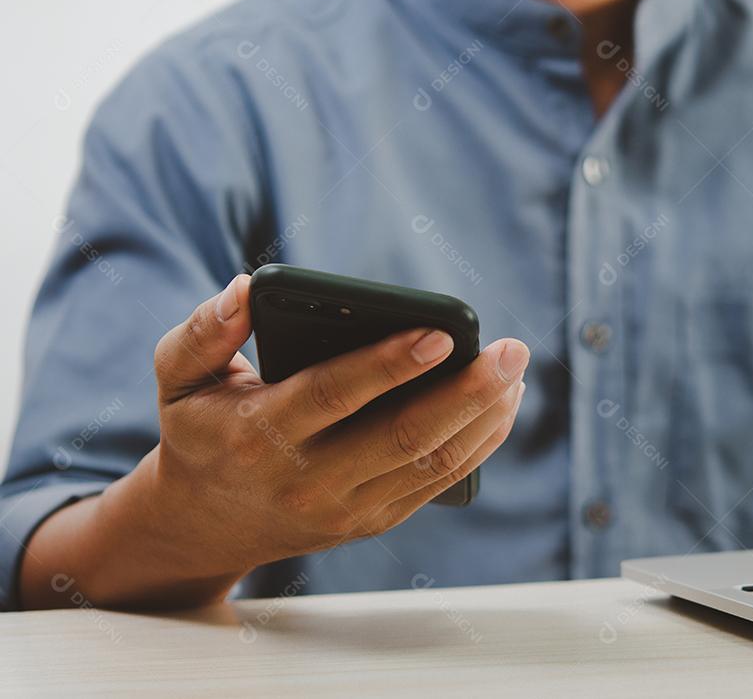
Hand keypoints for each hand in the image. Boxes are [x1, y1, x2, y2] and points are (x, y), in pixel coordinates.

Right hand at [20, 274, 527, 608]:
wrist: (208, 523)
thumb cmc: (202, 432)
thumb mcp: (179, 379)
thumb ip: (205, 331)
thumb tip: (249, 287)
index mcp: (259, 435)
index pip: (334, 395)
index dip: (389, 364)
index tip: (441, 333)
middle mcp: (308, 480)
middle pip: (402, 436)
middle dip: (466, 392)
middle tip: (512, 350)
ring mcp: (346, 509)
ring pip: (431, 464)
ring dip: (483, 418)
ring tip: (515, 374)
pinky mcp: (373, 521)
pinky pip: (437, 485)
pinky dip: (478, 446)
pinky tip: (501, 408)